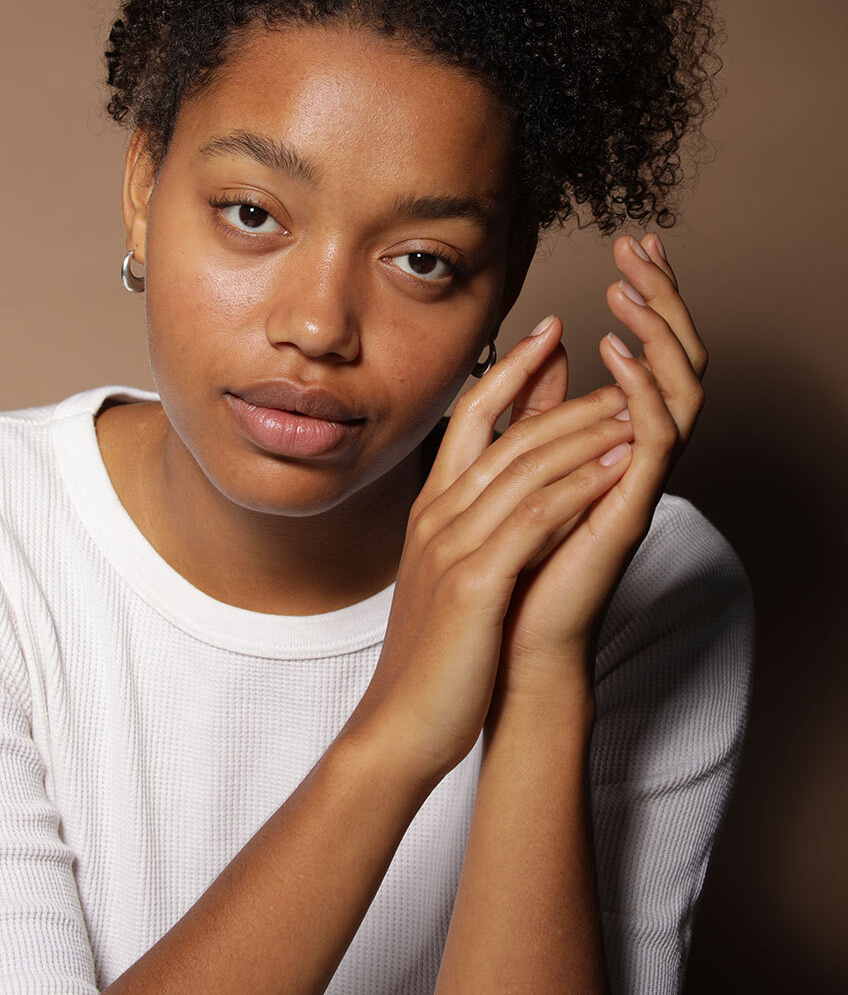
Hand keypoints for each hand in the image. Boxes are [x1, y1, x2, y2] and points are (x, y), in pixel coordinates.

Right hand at [347, 301, 644, 788]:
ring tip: (633, 408)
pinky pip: (533, 520)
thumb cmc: (435, 651)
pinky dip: (578, 488)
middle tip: (618, 369)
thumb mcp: (451, 570)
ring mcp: (452, 546)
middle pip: (509, 436)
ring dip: (585, 435)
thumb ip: (476, 518)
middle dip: (567, 396)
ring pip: (526, 469)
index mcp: (431, 508)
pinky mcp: (473, 583)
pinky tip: (616, 470)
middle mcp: (437, 515)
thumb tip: (508, 483)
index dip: (512, 369)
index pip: (471, 418)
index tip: (551, 332)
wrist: (401, 723)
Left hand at [494, 232, 708, 696]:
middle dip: (665, 298)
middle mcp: (638, 454)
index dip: (650, 297)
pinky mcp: (630, 508)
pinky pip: (657, 439)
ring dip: (660, 332)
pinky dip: (642, 390)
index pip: (651, 351)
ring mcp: (640, 480)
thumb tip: (549, 347)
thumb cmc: (511, 555)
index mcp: (618, 439)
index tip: (631, 244)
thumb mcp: (520, 458)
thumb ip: (539, 405)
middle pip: (679, 358)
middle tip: (642, 248)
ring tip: (632, 286)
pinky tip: (613, 350)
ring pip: (683, 389)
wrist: (503, 638)